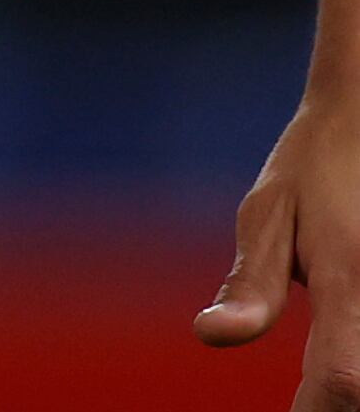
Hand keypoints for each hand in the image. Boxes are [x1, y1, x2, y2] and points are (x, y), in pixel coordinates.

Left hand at [197, 73, 359, 400]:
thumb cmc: (312, 168)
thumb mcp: (269, 214)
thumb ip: (251, 284)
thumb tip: (211, 335)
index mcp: (350, 279)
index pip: (340, 378)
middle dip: (334, 402)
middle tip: (301, 400)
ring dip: (349, 375)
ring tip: (316, 383)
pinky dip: (358, 351)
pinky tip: (341, 349)